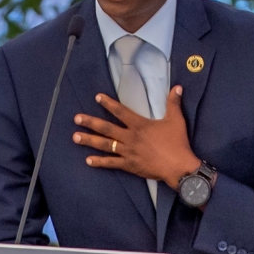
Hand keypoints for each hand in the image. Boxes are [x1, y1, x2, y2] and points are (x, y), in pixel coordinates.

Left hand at [73, 86, 201, 187]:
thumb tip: (178, 87)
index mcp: (139, 125)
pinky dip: (99, 162)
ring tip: (75, 137)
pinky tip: (88, 160)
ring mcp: (127, 152)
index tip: (97, 97)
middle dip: (90, 122)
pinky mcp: (129, 165)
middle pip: (106, 128)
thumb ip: (173, 103)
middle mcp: (130, 137)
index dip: (108, 104)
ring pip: (105, 145)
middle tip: (76, 119)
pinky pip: (111, 163)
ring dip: (89, 140)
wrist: (178, 166)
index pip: (120, 112)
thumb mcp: (176, 120)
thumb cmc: (177, 143)